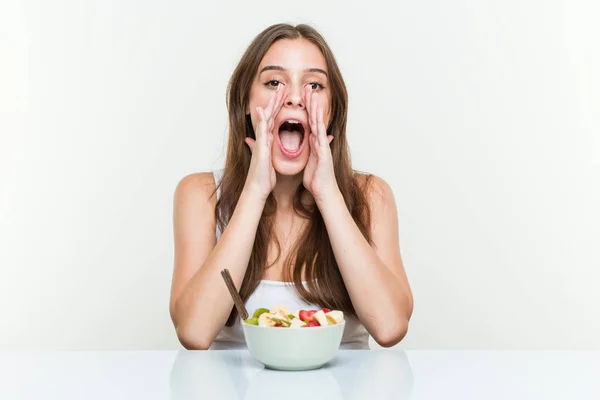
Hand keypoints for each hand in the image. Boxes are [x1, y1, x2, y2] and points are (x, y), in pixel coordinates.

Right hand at [244, 85, 284, 200]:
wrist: (257, 187)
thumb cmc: (264, 176)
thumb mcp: (268, 160)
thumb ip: (266, 150)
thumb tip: (263, 145)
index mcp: (268, 140)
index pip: (274, 120)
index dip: (279, 107)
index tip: (284, 96)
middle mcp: (264, 138)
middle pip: (271, 115)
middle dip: (276, 100)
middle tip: (282, 87)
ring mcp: (261, 142)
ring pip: (266, 119)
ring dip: (271, 105)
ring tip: (276, 92)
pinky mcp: (260, 147)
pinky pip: (261, 132)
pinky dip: (262, 121)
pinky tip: (262, 110)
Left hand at [302, 86, 337, 202]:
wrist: (323, 191)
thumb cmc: (316, 180)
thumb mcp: (308, 163)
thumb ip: (308, 153)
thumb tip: (308, 148)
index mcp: (314, 143)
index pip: (309, 122)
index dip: (305, 109)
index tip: (301, 97)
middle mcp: (319, 141)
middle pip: (314, 118)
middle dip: (311, 103)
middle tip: (307, 88)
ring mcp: (323, 145)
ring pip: (318, 123)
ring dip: (316, 108)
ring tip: (313, 94)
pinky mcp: (324, 151)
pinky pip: (320, 135)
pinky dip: (318, 124)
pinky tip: (317, 114)